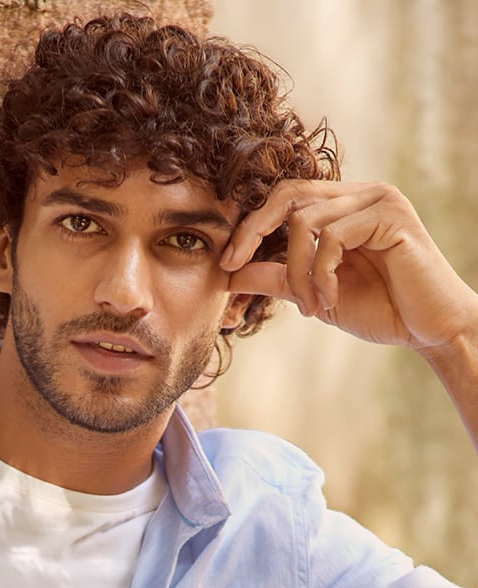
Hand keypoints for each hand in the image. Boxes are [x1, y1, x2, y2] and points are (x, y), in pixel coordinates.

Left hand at [220, 180, 477, 358]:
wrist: (428, 328)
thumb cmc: (379, 308)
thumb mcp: (314, 293)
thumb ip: (277, 278)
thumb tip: (230, 272)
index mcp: (343, 205)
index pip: (285, 198)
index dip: (250, 225)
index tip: (226, 262)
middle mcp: (360, 193)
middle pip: (288, 195)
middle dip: (253, 232)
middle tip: (233, 267)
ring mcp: (378, 199)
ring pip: (305, 220)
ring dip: (296, 271)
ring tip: (311, 306)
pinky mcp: (391, 215)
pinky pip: (332, 237)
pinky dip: (321, 274)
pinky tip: (330, 299)